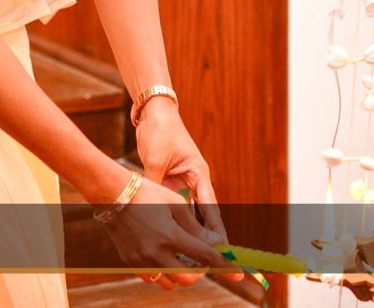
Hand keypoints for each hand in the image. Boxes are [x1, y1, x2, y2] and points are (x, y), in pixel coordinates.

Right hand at [98, 178, 236, 290]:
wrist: (112, 195)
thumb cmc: (148, 194)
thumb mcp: (176, 205)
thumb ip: (196, 228)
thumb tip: (217, 242)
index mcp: (171, 236)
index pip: (205, 257)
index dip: (225, 267)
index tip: (239, 275)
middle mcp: (156, 253)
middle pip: (188, 279)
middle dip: (200, 272)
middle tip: (201, 258)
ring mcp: (142, 261)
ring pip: (170, 284)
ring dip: (182, 275)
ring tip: (181, 257)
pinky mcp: (131, 263)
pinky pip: (153, 279)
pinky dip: (164, 274)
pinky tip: (164, 258)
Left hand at [133, 102, 243, 285]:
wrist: (153, 114)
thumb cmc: (159, 132)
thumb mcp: (156, 160)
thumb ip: (156, 185)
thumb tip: (151, 211)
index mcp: (199, 172)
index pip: (210, 207)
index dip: (216, 230)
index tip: (222, 249)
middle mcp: (195, 179)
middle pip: (205, 214)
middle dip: (208, 237)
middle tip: (214, 260)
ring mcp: (185, 181)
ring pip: (191, 213)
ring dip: (192, 231)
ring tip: (193, 255)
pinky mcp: (172, 181)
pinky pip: (176, 206)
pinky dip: (176, 221)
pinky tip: (174, 237)